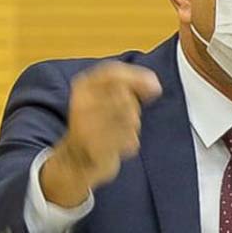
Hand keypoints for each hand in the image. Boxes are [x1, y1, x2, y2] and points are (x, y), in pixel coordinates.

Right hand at [42, 61, 161, 205]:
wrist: (76, 160)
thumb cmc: (96, 123)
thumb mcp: (104, 96)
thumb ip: (129, 85)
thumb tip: (155, 86)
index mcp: (82, 88)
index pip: (113, 72)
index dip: (138, 77)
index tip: (155, 87)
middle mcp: (82, 105)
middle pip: (126, 97)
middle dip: (134, 108)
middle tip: (124, 118)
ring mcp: (87, 128)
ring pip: (131, 120)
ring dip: (132, 127)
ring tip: (117, 132)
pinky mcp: (96, 150)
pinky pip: (130, 141)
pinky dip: (129, 144)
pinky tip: (117, 145)